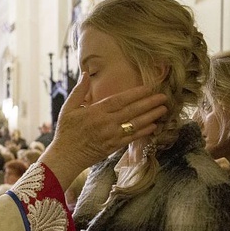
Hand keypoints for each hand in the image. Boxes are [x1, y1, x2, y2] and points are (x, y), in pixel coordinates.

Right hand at [41, 72, 167, 188]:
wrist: (66, 156)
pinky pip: (132, 138)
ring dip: (151, 116)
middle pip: (131, 111)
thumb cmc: (66, 131)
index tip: (148, 88)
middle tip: (163, 97)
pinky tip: (153, 126)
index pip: (119, 100)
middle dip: (149, 103)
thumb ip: (79, 91)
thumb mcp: (68, 108)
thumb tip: (86, 74)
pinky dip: (143, 132)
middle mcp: (106, 123)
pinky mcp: (113, 147)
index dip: (135, 94)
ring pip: (135, 124)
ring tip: (163, 109)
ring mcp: (111, 136)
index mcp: (95, 112)